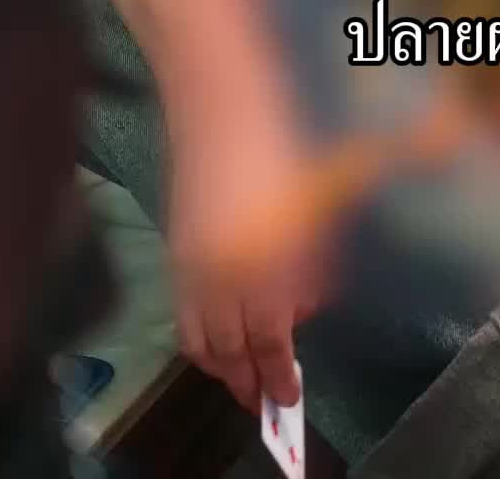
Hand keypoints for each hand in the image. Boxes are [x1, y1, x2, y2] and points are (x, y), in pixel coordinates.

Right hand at [167, 101, 324, 413]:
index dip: (279, 374)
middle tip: (269, 404)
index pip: (270, 338)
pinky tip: (217, 337)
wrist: (220, 95)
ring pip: (199, 338)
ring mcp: (192, 261)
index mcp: (261, 260)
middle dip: (248, 381)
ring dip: (221, 366)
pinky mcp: (176, 247)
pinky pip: (183, 313)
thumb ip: (319, 259)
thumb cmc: (286, 133)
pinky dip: (199, 338)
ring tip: (242, 381)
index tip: (290, 398)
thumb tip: (310, 302)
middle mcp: (220, 271)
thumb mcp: (323, 196)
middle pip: (230, 348)